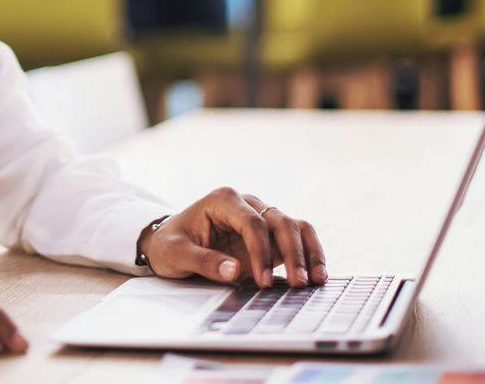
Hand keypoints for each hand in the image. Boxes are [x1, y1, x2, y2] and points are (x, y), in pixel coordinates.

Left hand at [139, 187, 326, 287]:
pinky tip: (317, 275)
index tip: (262, 281)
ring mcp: (261, 217)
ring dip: (307, 252)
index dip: (260, 251)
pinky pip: (297, 239)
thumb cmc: (170, 245)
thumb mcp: (176, 253)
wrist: (167, 244)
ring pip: (295, 227)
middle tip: (297, 284)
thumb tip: (235, 271)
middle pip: (280, 221)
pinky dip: (309, 254)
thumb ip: (203, 261)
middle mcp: (247, 204)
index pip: (252, 222)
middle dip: (292, 253)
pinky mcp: (269, 236)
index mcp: (223, 200)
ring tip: (316, 280)